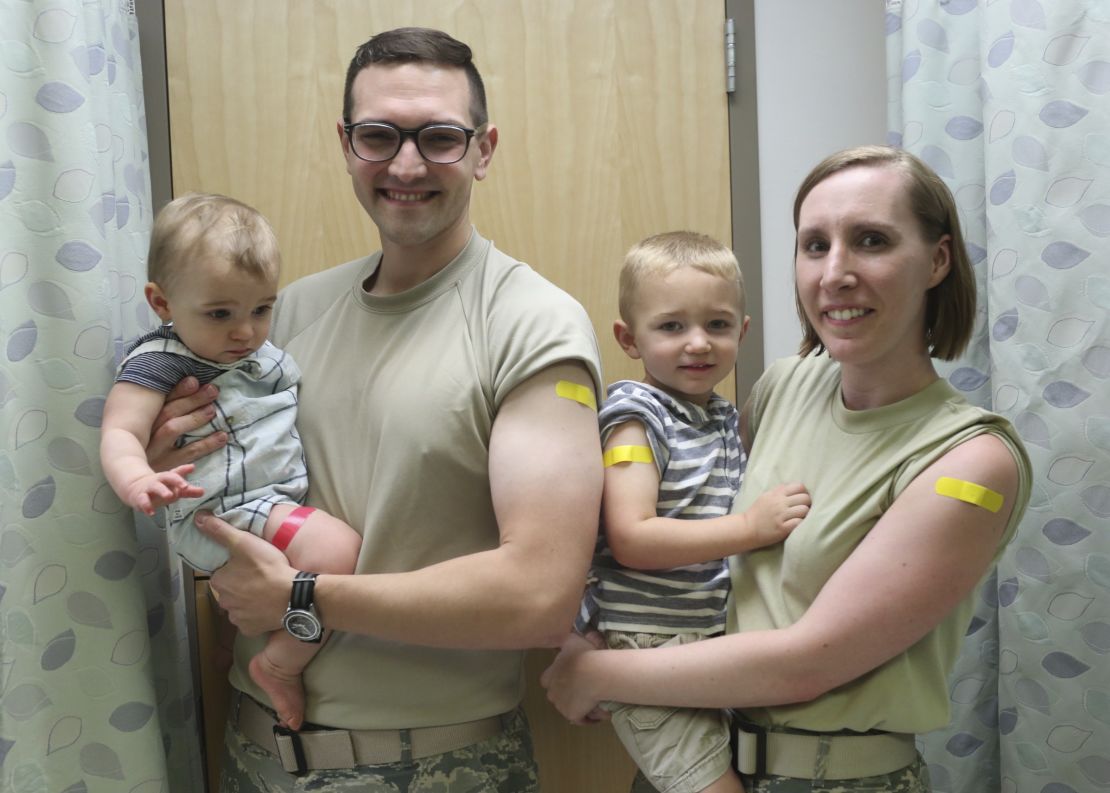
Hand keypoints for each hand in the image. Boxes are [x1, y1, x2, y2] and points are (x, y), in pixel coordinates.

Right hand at [125, 465, 203, 514]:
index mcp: (167, 478)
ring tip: (169, 496)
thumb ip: (188, 490)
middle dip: (176, 481)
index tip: (192, 470)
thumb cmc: (160, 488)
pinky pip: (143, 500)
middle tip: (185, 486)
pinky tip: (151, 512)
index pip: (176, 474)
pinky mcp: (140, 497)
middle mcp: (159, 481)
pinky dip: (146, 506)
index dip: (184, 472)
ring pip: (155, 488)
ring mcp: (149, 488)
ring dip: (162, 491)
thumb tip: (203, 491)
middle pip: (167, 477)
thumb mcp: (173, 488)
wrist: (135, 487)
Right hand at [146, 377, 226, 471]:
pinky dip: (205, 445)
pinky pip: (187, 453)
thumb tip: (193, 389)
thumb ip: (167, 412)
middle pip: (169, 412)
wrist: (137, 484)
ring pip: (174, 429)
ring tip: (213, 410)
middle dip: (191, 400)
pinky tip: (222, 437)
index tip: (194, 380)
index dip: (178, 391)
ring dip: (195, 417)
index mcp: (144, 423)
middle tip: (212, 391)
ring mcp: (156, 450)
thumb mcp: (152, 432)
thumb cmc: (149, 452)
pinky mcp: (167, 466)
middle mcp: (147, 434)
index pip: (161, 402)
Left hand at [196, 511, 292, 634]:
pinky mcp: (250, 629)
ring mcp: (237, 618)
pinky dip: (256, 616)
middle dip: (240, 585)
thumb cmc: (267, 568)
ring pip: (239, 607)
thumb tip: (198, 517)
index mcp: (219, 581)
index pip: (222, 573)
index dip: (235, 568)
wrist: (292, 596)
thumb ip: (220, 531)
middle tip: (260, 577)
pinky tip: (268, 607)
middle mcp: (223, 602)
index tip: (250, 565)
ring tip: (266, 591)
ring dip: (248, 601)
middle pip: (230, 591)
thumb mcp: (244, 543)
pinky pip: (250, 621)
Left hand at [540, 631, 607, 723]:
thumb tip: (564, 636)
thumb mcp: (572, 640)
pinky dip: (588, 718)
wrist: (594, 672)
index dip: (558, 679)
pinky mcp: (572, 715)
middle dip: (567, 694)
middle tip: (583, 689)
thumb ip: (565, 642)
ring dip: (578, 706)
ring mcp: (561, 706)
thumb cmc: (584, 655)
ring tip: (592, 702)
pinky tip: (597, 714)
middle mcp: (551, 693)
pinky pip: (580, 719)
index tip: (571, 676)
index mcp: (549, 676)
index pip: (547, 681)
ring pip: (568, 708)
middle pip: (557, 696)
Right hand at [746, 482, 810, 547]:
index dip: (804, 493)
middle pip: (805, 498)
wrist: (747, 528)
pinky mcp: (782, 528)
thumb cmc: (758, 512)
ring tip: (800, 518)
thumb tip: (796, 487)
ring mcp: (781, 515)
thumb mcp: (766, 496)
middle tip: (803, 510)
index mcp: (776, 493)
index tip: (801, 500)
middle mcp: (780, 503)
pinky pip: (799, 522)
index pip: (799, 487)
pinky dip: (800, 524)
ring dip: (804, 515)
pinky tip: (796, 525)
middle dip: (807, 504)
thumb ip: (780, 491)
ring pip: (804, 510)